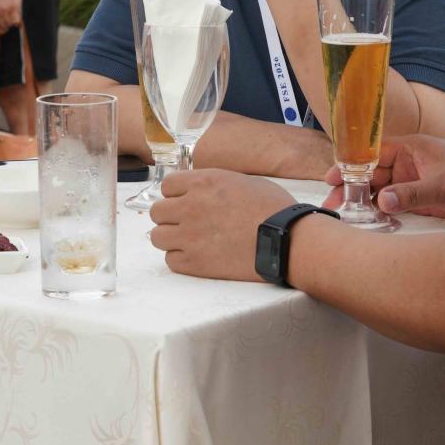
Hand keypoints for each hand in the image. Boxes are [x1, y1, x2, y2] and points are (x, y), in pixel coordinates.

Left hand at [0, 0, 22, 34]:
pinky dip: (18, 19)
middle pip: (3, 27)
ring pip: (10, 24)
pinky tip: (18, 12)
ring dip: (13, 21)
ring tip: (14, 13)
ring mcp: (5, 9)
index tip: (4, 29)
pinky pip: (16, 20)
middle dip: (7, 26)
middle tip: (11, 20)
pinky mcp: (14, 6)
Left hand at [148, 169, 294, 281]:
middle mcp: (190, 206)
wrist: (287, 240)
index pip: (166, 186)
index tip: (186, 201)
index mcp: (203, 182)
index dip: (176, 194)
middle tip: (186, 223)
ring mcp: (190, 236)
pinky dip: (181, 259)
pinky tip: (198, 256)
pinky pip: (171, 260)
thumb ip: (216, 183)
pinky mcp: (195, 263)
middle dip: (170, 216)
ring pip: (157, 237)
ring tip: (189, 241)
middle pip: (157, 212)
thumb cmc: (273, 208)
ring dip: (171, 238)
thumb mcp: (243, 181)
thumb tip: (203, 189)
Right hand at [324, 133, 444, 216]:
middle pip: (370, 173)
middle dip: (350, 186)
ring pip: (377, 189)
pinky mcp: (413, 197)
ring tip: (341, 213)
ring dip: (361, 200)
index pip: (373, 153)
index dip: (352, 164)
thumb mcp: (440, 185)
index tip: (333, 177)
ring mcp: (408, 180)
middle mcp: (405, 163)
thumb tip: (383, 201)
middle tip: (331, 202)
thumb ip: (412, 193)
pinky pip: (389, 202)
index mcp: (409, 148)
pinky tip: (364, 220)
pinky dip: (377, 210)